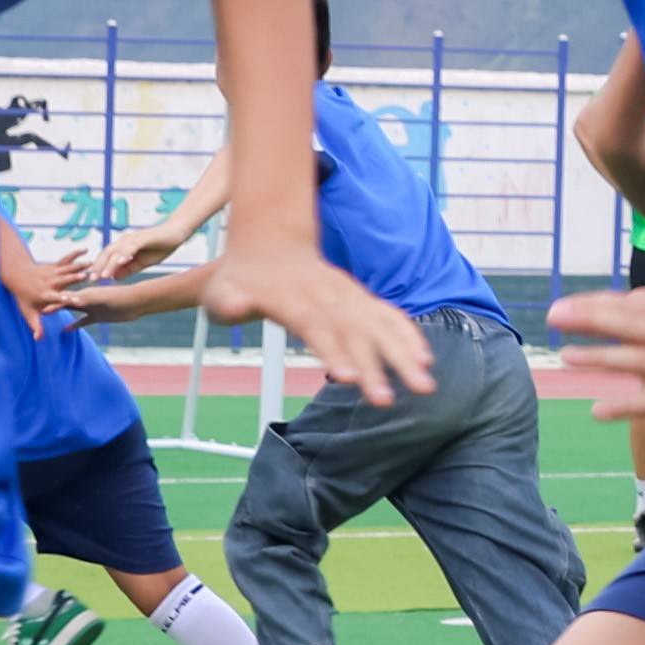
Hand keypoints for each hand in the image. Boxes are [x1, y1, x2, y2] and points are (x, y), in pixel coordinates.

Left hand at [221, 242, 429, 410]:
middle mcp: (327, 296)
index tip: (349, 379)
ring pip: (380, 326)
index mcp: (293, 298)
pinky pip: (389, 316)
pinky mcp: (360, 300)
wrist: (270, 243)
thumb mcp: (219, 289)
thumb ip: (228, 302)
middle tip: (386, 401)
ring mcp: (348, 296)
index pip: (316, 327)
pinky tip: (425, 360)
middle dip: (374, 367)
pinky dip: (408, 335)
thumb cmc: (239, 278)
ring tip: (424, 385)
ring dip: (403, 355)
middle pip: (355, 333)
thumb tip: (234, 307)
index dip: (333, 352)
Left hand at [545, 281, 644, 428]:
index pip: (633, 302)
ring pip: (637, 360)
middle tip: (554, 315)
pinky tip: (598, 411)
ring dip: (599, 357)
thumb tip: (619, 308)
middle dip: (589, 318)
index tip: (566, 304)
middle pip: (629, 323)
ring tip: (566, 357)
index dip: (597, 302)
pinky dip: (624, 406)